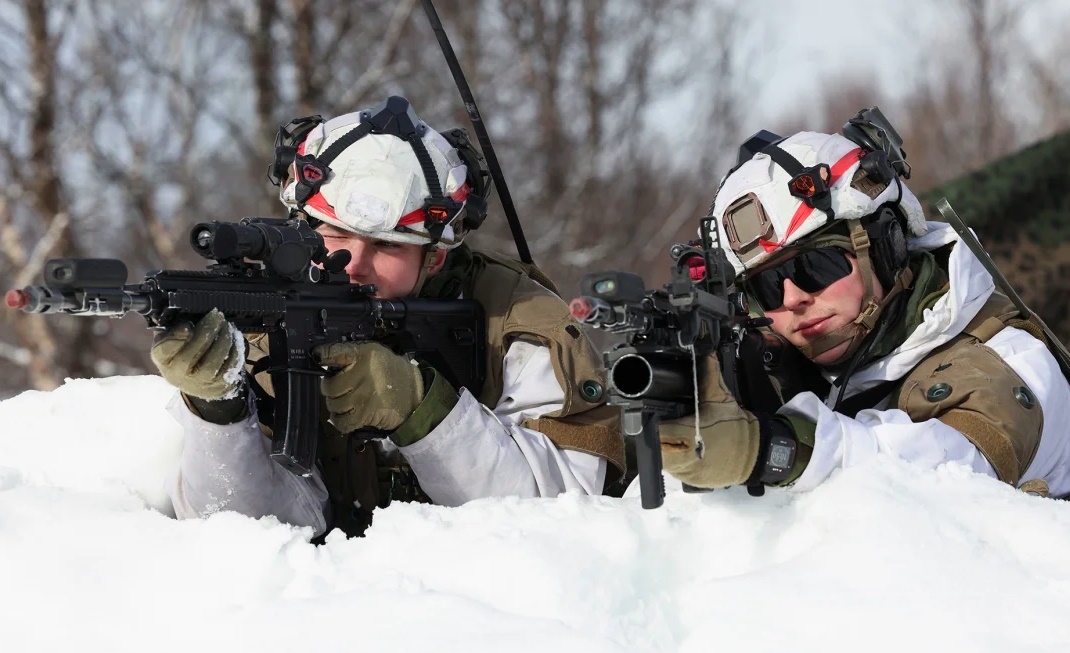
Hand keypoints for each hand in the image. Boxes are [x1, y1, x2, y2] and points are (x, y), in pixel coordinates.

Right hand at [150, 309, 245, 400]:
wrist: (197, 384)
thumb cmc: (182, 355)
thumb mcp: (170, 342)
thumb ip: (173, 328)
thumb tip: (184, 309)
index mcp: (163, 359)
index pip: (163, 350)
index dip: (176, 337)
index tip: (188, 326)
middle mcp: (179, 374)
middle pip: (193, 352)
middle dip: (207, 330)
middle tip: (217, 315)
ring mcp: (200, 381)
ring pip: (215, 358)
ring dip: (223, 338)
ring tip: (226, 325)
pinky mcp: (220, 383)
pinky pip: (230, 363)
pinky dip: (234, 347)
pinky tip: (233, 336)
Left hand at [313, 341, 424, 433]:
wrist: (413, 393)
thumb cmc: (390, 372)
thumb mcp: (374, 354)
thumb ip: (351, 355)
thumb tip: (322, 359)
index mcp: (365, 354)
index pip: (336, 352)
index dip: (323, 355)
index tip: (317, 357)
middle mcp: (363, 373)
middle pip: (329, 386)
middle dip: (330, 390)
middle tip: (338, 389)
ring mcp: (364, 395)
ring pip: (333, 405)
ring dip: (336, 406)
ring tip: (346, 402)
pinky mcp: (366, 414)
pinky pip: (341, 421)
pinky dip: (340, 421)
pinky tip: (346, 415)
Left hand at [659, 355, 761, 488]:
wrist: (757, 453)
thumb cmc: (736, 425)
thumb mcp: (721, 398)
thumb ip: (708, 375)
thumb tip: (704, 352)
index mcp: (689, 434)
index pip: (657, 433)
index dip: (650, 425)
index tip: (650, 415)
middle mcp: (685, 457)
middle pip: (656, 450)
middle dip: (655, 439)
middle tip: (660, 426)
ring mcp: (688, 473)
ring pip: (663, 462)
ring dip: (664, 450)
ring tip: (671, 437)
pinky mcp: (692, 482)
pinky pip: (674, 471)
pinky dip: (675, 461)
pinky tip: (681, 450)